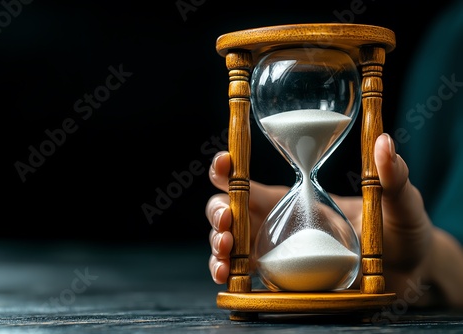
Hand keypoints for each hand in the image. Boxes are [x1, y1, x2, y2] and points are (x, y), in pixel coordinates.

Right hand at [206, 133, 462, 307]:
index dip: (228, 168)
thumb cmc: (401, 233)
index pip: (252, 179)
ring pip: (230, 242)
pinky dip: (226, 272)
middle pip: (230, 210)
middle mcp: (278, 222)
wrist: (407, 273)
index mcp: (295, 197)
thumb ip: (394, 178)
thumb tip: (384, 144)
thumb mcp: (400, 204)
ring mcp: (275, 252)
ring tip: (226, 248)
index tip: (224, 162)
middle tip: (228, 219)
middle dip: (218, 211)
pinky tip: (226, 274)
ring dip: (218, 242)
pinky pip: (243, 276)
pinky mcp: (280, 280)